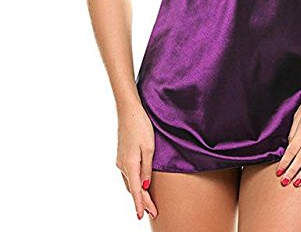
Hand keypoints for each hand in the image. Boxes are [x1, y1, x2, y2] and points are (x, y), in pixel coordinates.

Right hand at [115, 103, 157, 219]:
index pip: (135, 191)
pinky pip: (128, 174)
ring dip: (138, 193)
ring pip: (129, 182)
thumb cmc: (141, 126)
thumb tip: (144, 187)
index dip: (140, 204)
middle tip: (152, 212)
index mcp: (129, 164)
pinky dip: (133, 183)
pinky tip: (139, 185)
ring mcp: (120, 160)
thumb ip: (147, 169)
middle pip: (132, 188)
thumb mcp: (149, 148)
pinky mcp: (122, 155)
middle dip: (142, 201)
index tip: (143, 216)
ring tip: (148, 203)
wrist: (129, 111)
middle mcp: (122, 165)